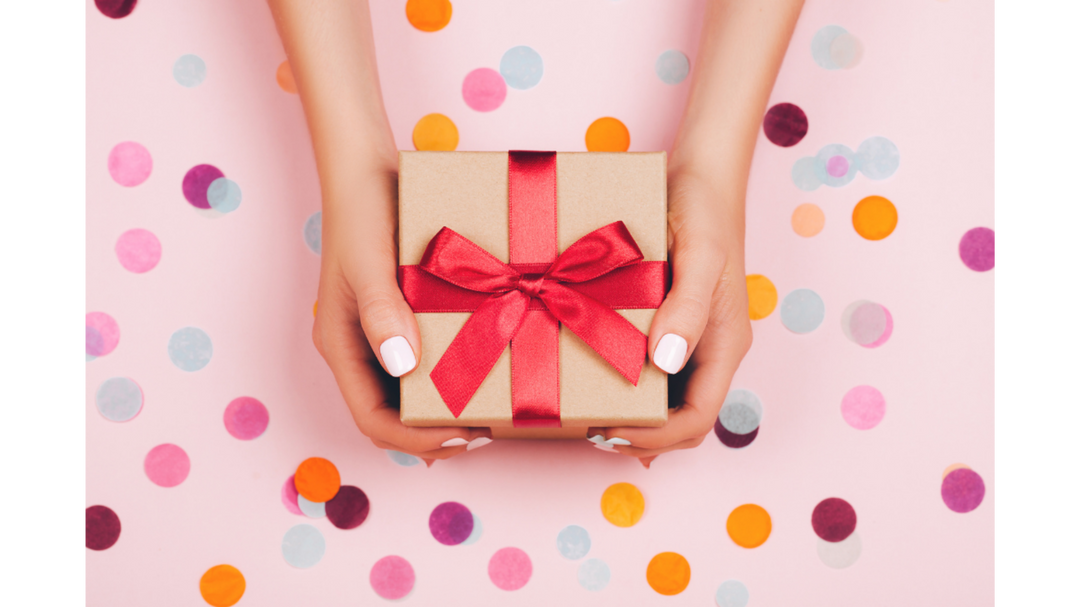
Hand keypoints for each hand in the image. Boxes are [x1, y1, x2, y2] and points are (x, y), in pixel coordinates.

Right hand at [311, 163, 490, 459]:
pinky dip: (454, 371)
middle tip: (487, 430)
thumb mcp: (368, 261)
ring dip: (446, 406)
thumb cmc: (362, 210)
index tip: (463, 437)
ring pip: (413, 391)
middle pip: (394, 415)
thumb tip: (404, 364)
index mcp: (343, 345)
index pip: (372, 419)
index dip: (415, 439)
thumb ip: (382, 312)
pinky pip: (430, 356)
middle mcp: (362, 348)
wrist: (369, 166)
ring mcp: (385, 333)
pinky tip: (488, 369)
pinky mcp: (408, 315)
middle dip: (435, 432)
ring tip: (492, 409)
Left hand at [588, 164, 751, 459]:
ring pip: (664, 399)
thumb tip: (665, 361)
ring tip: (583, 414)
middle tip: (588, 431)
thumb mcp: (700, 253)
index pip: (698, 418)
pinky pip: (647, 368)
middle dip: (639, 435)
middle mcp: (708, 349)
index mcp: (724, 343)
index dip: (656, 437)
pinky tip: (590, 383)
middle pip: (681, 419)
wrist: (700, 173)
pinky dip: (621, 384)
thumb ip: (686, 306)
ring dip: (629, 414)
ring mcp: (687, 338)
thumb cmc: (704, 208)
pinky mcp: (666, 322)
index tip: (610, 432)